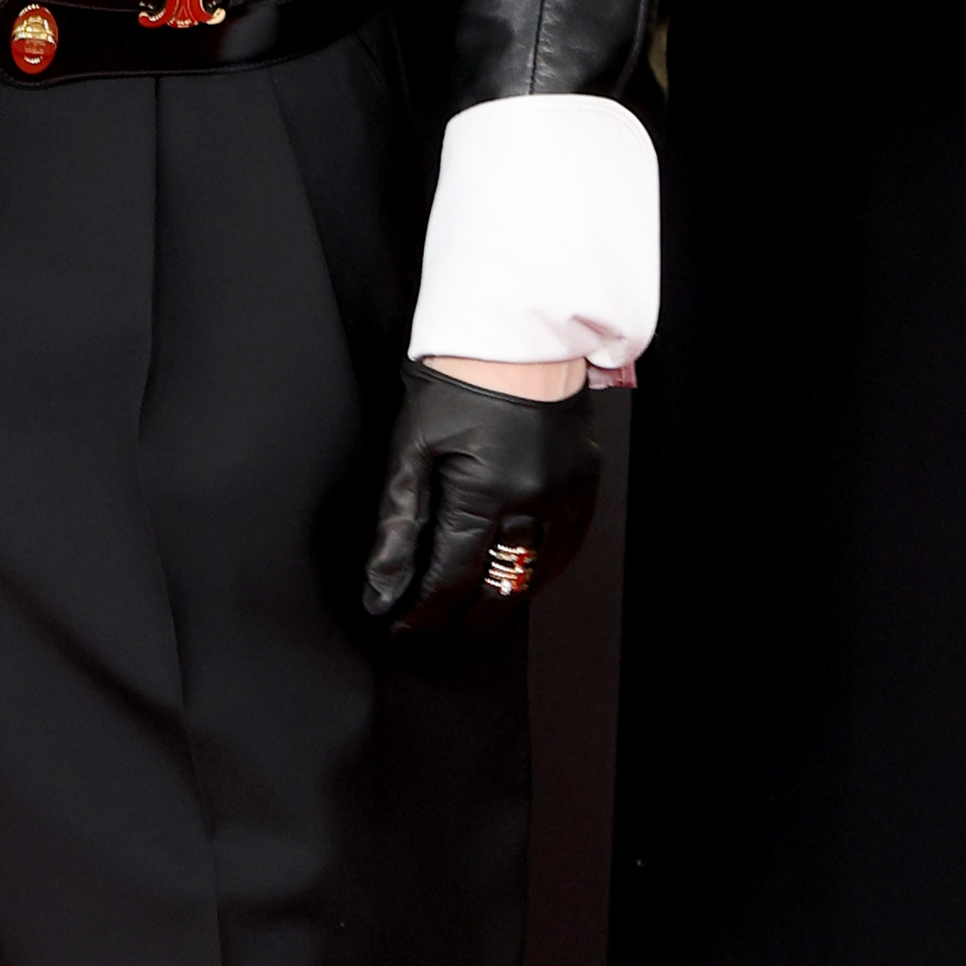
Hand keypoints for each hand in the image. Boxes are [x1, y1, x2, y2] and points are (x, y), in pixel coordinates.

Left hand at [361, 358, 599, 630]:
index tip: (402, 629)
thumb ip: (397, 525)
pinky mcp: (584, 482)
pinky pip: (567, 548)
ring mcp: (566, 494)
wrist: (516, 335)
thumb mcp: (412, 449)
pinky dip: (539, 572)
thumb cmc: (459, 380)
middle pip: (498, 588)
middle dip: (461, 619)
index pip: (452, 579)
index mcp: (484, 493)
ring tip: (466, 612)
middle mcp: (533, 501)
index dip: (425, 613)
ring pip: (537, 575)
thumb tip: (381, 586)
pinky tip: (515, 579)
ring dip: (500, 600)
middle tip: (431, 630)